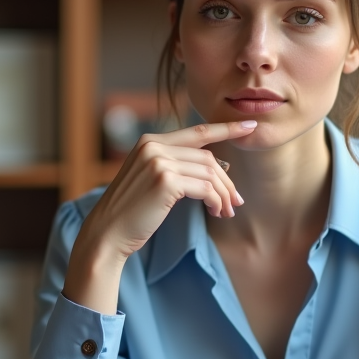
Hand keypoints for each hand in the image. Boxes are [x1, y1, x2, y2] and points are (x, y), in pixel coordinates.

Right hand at [63, 121, 256, 313]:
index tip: (250, 126)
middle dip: (227, 181)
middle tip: (236, 201)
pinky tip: (215, 213)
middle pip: (208, 157)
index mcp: (150, 141)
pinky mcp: (165, 181)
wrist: (108, 232)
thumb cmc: (132, 211)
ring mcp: (158, 161)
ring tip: (226, 212)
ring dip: (223, 195)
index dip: (226, 128)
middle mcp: (153, 145)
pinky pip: (205, 189)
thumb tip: (218, 167)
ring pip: (210, 173)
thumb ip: (177, 165)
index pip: (197, 131)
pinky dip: (216, 202)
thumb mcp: (152, 179)